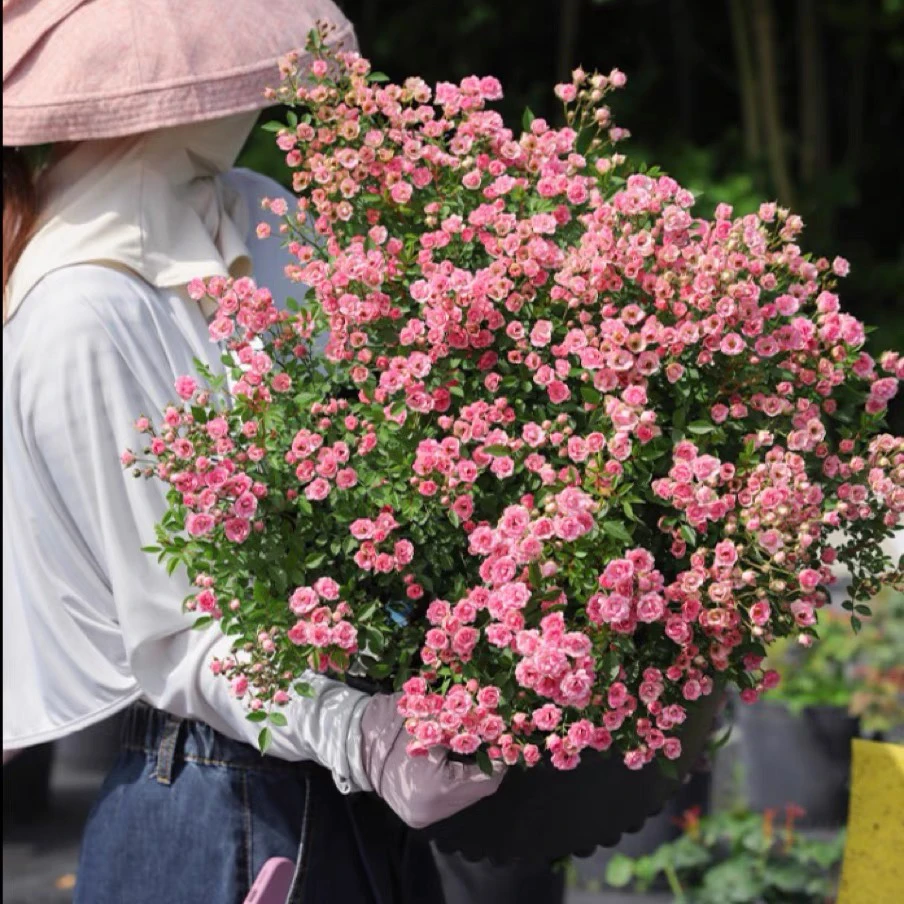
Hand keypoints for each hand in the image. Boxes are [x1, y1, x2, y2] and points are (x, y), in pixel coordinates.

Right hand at [360, 693, 503, 828]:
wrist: (357, 746)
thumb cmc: (394, 727)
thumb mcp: (434, 720)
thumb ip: (466, 724)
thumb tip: (497, 720)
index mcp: (437, 786)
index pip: (485, 777)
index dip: (499, 758)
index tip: (507, 739)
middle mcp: (434, 809)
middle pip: (480, 791)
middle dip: (489, 765)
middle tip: (495, 743)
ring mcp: (426, 816)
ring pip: (467, 797)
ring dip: (476, 775)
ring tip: (477, 751)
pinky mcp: (421, 816)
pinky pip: (452, 800)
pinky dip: (459, 781)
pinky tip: (458, 762)